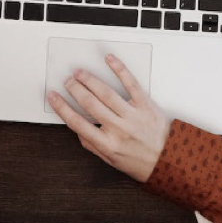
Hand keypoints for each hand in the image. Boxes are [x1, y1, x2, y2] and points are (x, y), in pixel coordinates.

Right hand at [46, 55, 171, 182]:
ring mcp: (132, 115)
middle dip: (75, 89)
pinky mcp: (145, 104)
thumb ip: (93, 145)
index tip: (53, 97)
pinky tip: (109, 60)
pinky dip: (119, 69)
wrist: (168, 159)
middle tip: (67, 81)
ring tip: (80, 73)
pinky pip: (130, 84)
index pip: (77, 123)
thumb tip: (78, 130)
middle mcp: (118, 129)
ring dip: (90, 80)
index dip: (62, 108)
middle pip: (90, 104)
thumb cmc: (141, 161)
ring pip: (106, 93)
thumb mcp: (112, 161)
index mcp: (107, 144)